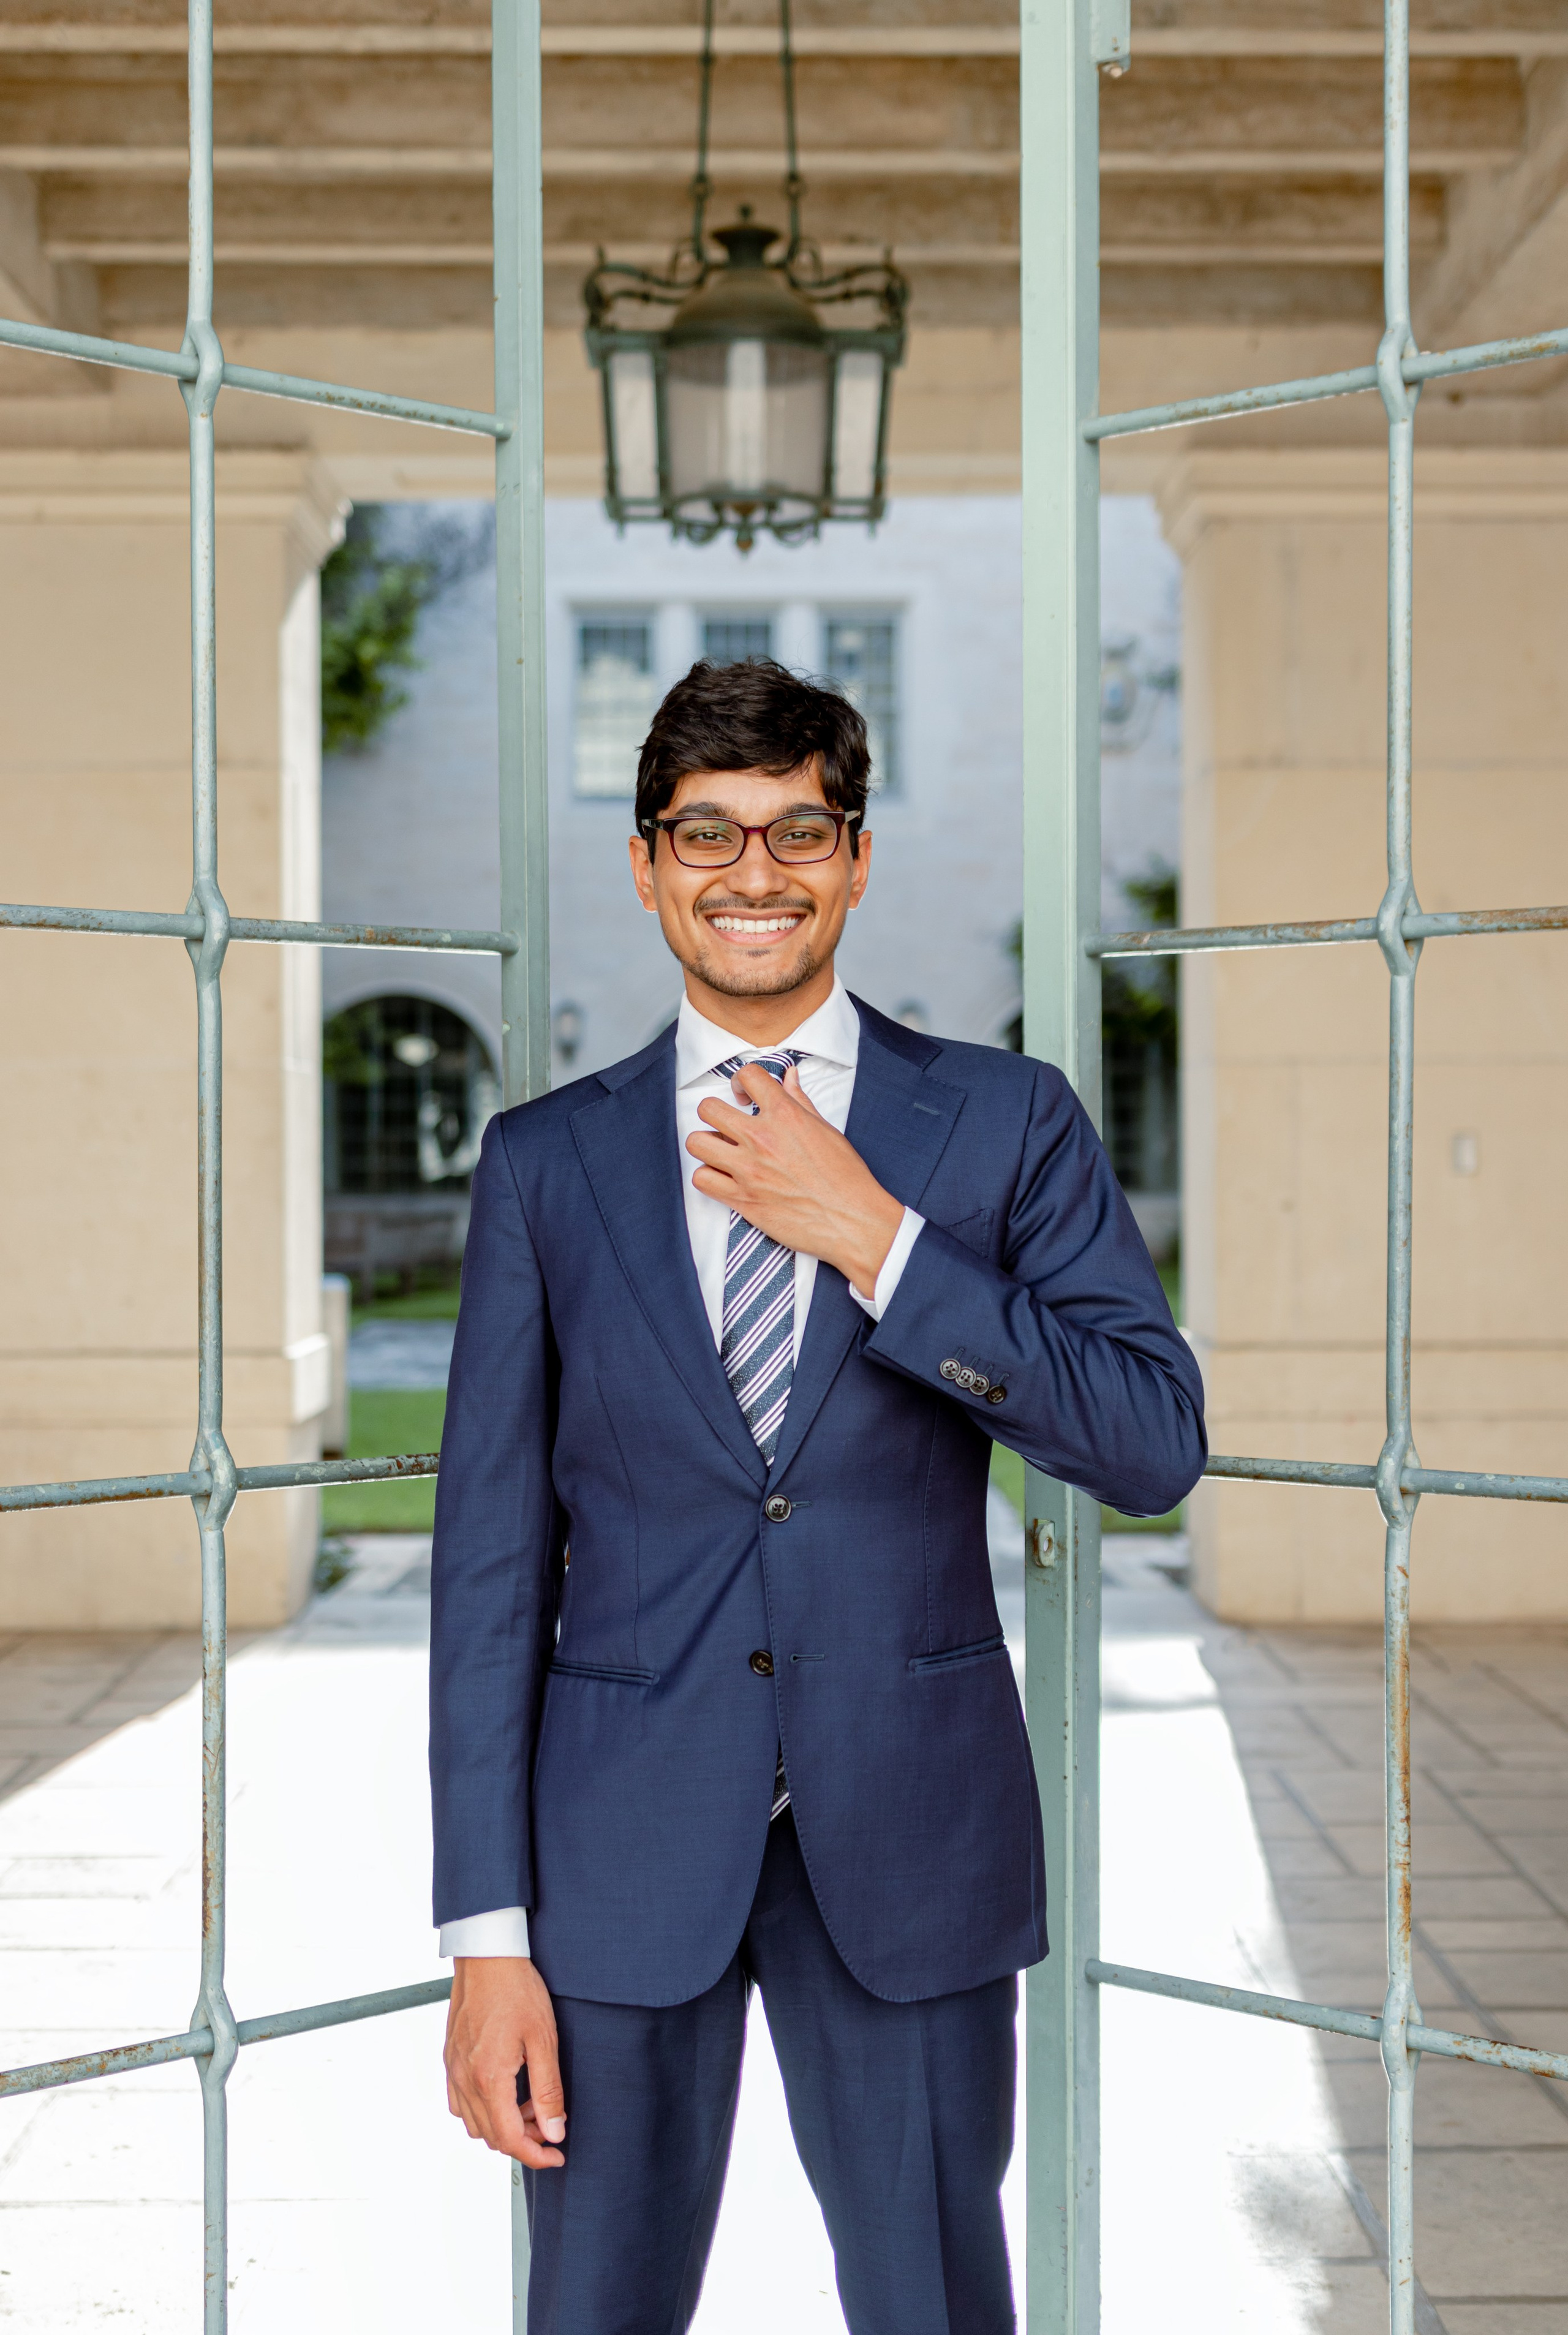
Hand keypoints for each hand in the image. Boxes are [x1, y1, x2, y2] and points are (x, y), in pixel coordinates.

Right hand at [444, 1957, 565, 2167]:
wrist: (487, 1955)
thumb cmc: (517, 1990)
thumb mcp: (544, 2040)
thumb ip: (548, 2090)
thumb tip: (555, 2132)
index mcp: (489, 2079)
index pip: (510, 2139)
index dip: (536, 2155)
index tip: (557, 2155)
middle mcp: (465, 2080)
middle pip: (491, 2136)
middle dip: (524, 2140)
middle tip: (552, 2124)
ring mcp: (453, 2069)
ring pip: (473, 2123)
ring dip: (503, 2126)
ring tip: (531, 2105)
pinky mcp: (450, 2058)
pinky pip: (460, 2102)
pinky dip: (483, 2110)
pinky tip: (506, 2092)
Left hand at [687, 1065, 904, 1297]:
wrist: (852, 1221)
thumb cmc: (846, 1178)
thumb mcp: (827, 1131)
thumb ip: (800, 1101)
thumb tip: (789, 1076)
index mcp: (786, 1116)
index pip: (748, 1075)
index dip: (741, 1081)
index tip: (744, 1095)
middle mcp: (762, 1139)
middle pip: (709, 1109)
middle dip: (715, 1113)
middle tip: (727, 1124)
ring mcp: (748, 1170)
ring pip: (697, 1143)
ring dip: (707, 1145)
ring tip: (722, 1152)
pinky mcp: (742, 1199)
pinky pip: (701, 1180)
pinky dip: (708, 1178)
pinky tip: (724, 1178)